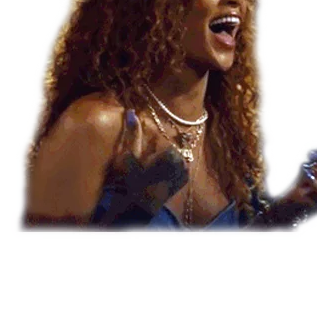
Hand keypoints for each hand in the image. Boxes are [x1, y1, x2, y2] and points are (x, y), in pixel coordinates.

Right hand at [99, 109, 188, 225]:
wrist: (141, 205)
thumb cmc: (132, 179)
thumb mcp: (130, 155)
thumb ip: (133, 133)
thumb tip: (131, 111)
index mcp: (169, 150)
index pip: (159, 138)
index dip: (149, 145)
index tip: (143, 158)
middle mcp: (181, 158)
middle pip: (167, 146)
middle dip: (158, 151)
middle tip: (148, 166)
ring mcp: (185, 169)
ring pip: (174, 155)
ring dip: (165, 159)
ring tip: (154, 172)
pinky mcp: (185, 178)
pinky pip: (178, 165)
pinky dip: (171, 167)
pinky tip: (161, 175)